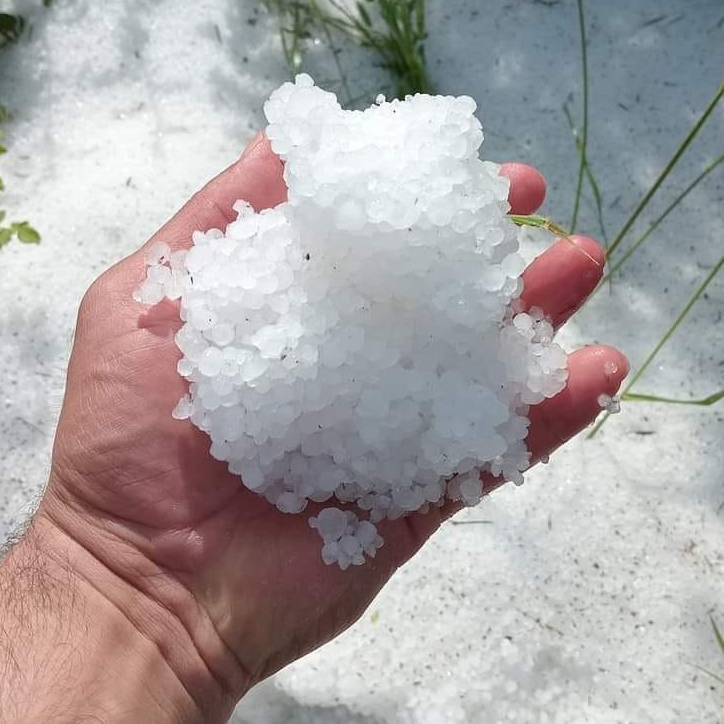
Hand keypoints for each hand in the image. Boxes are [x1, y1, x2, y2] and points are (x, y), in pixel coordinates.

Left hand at [38, 135, 626, 698]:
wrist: (139, 583)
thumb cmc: (125, 439)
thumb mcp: (145, 303)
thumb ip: (216, 223)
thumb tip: (285, 140)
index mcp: (296, 318)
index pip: (372, 245)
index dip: (420, 200)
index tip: (466, 164)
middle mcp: (352, 368)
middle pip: (440, 298)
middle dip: (493, 247)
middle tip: (540, 208)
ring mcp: (392, 436)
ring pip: (481, 366)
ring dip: (539, 314)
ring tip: (581, 262)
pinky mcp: (419, 504)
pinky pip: (497, 455)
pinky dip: (552, 415)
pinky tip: (598, 368)